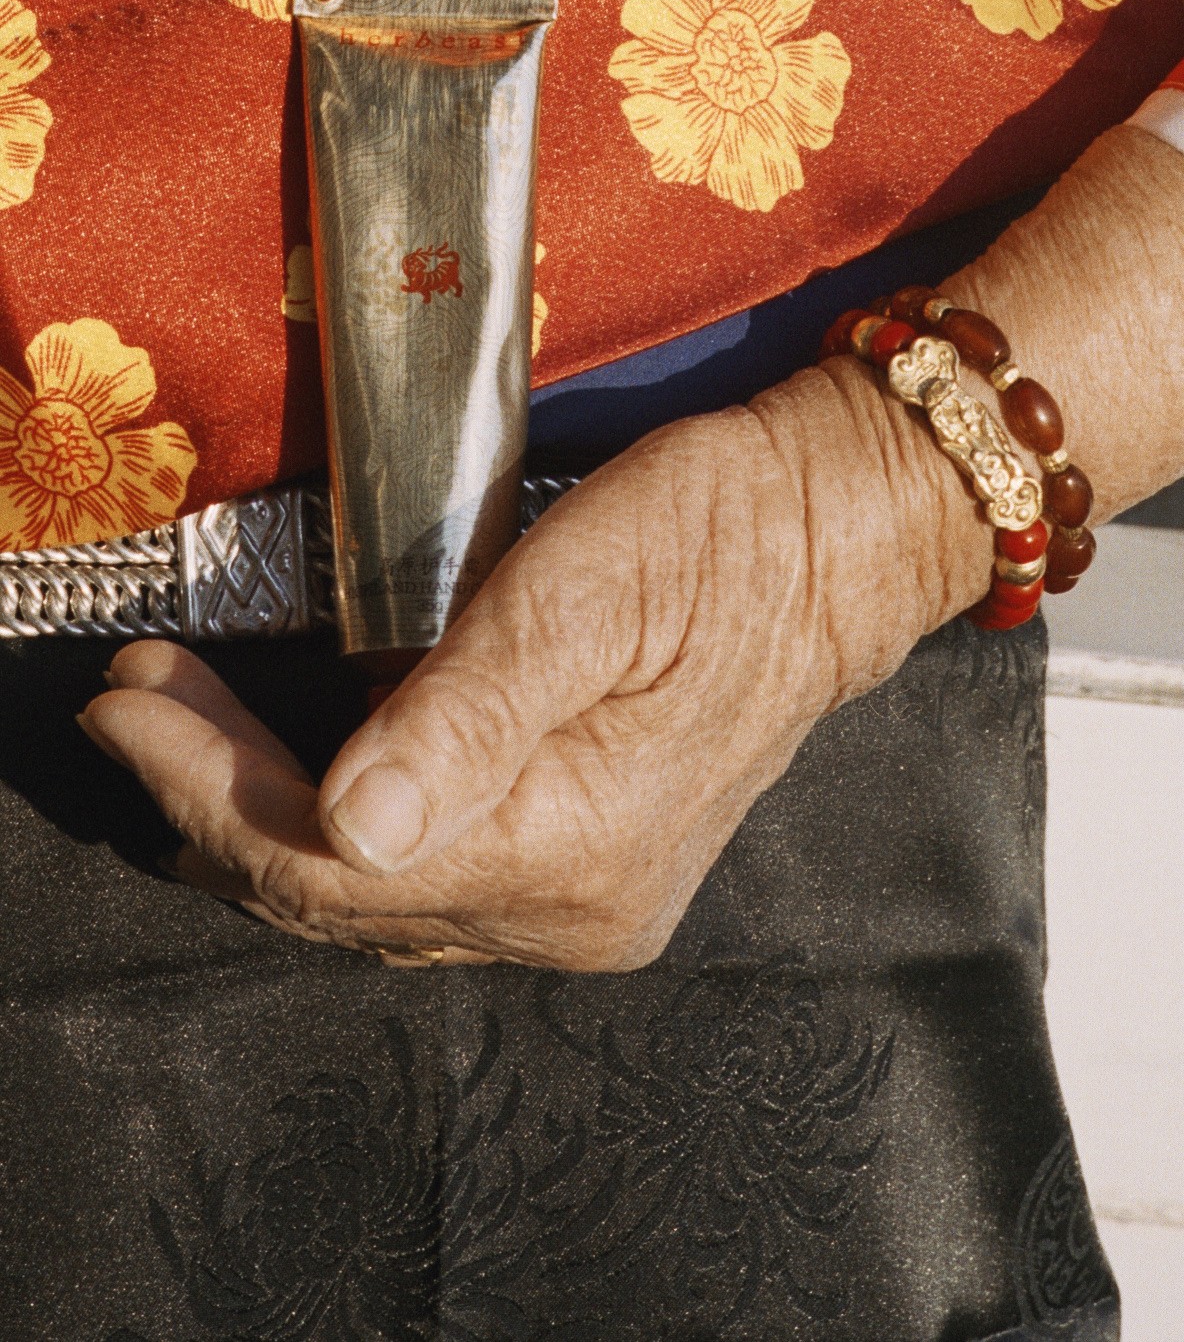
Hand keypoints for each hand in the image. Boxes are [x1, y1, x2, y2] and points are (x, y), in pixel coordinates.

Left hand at [79, 127, 1183, 970]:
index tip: (128, 703)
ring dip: (262, 817)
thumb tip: (353, 825)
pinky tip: (291, 780)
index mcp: (573, 847)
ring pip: (372, 900)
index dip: (204, 787)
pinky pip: (424, 884)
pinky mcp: (591, 869)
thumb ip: (470, 713)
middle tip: (133, 704)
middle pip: (337, 894)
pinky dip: (336, 834)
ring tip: (182, 731)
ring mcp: (587, 902)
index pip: (330, 858)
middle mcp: (576, 909)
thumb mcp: (589, 590)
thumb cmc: (721, 536)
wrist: (832, 543)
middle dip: (210, 799)